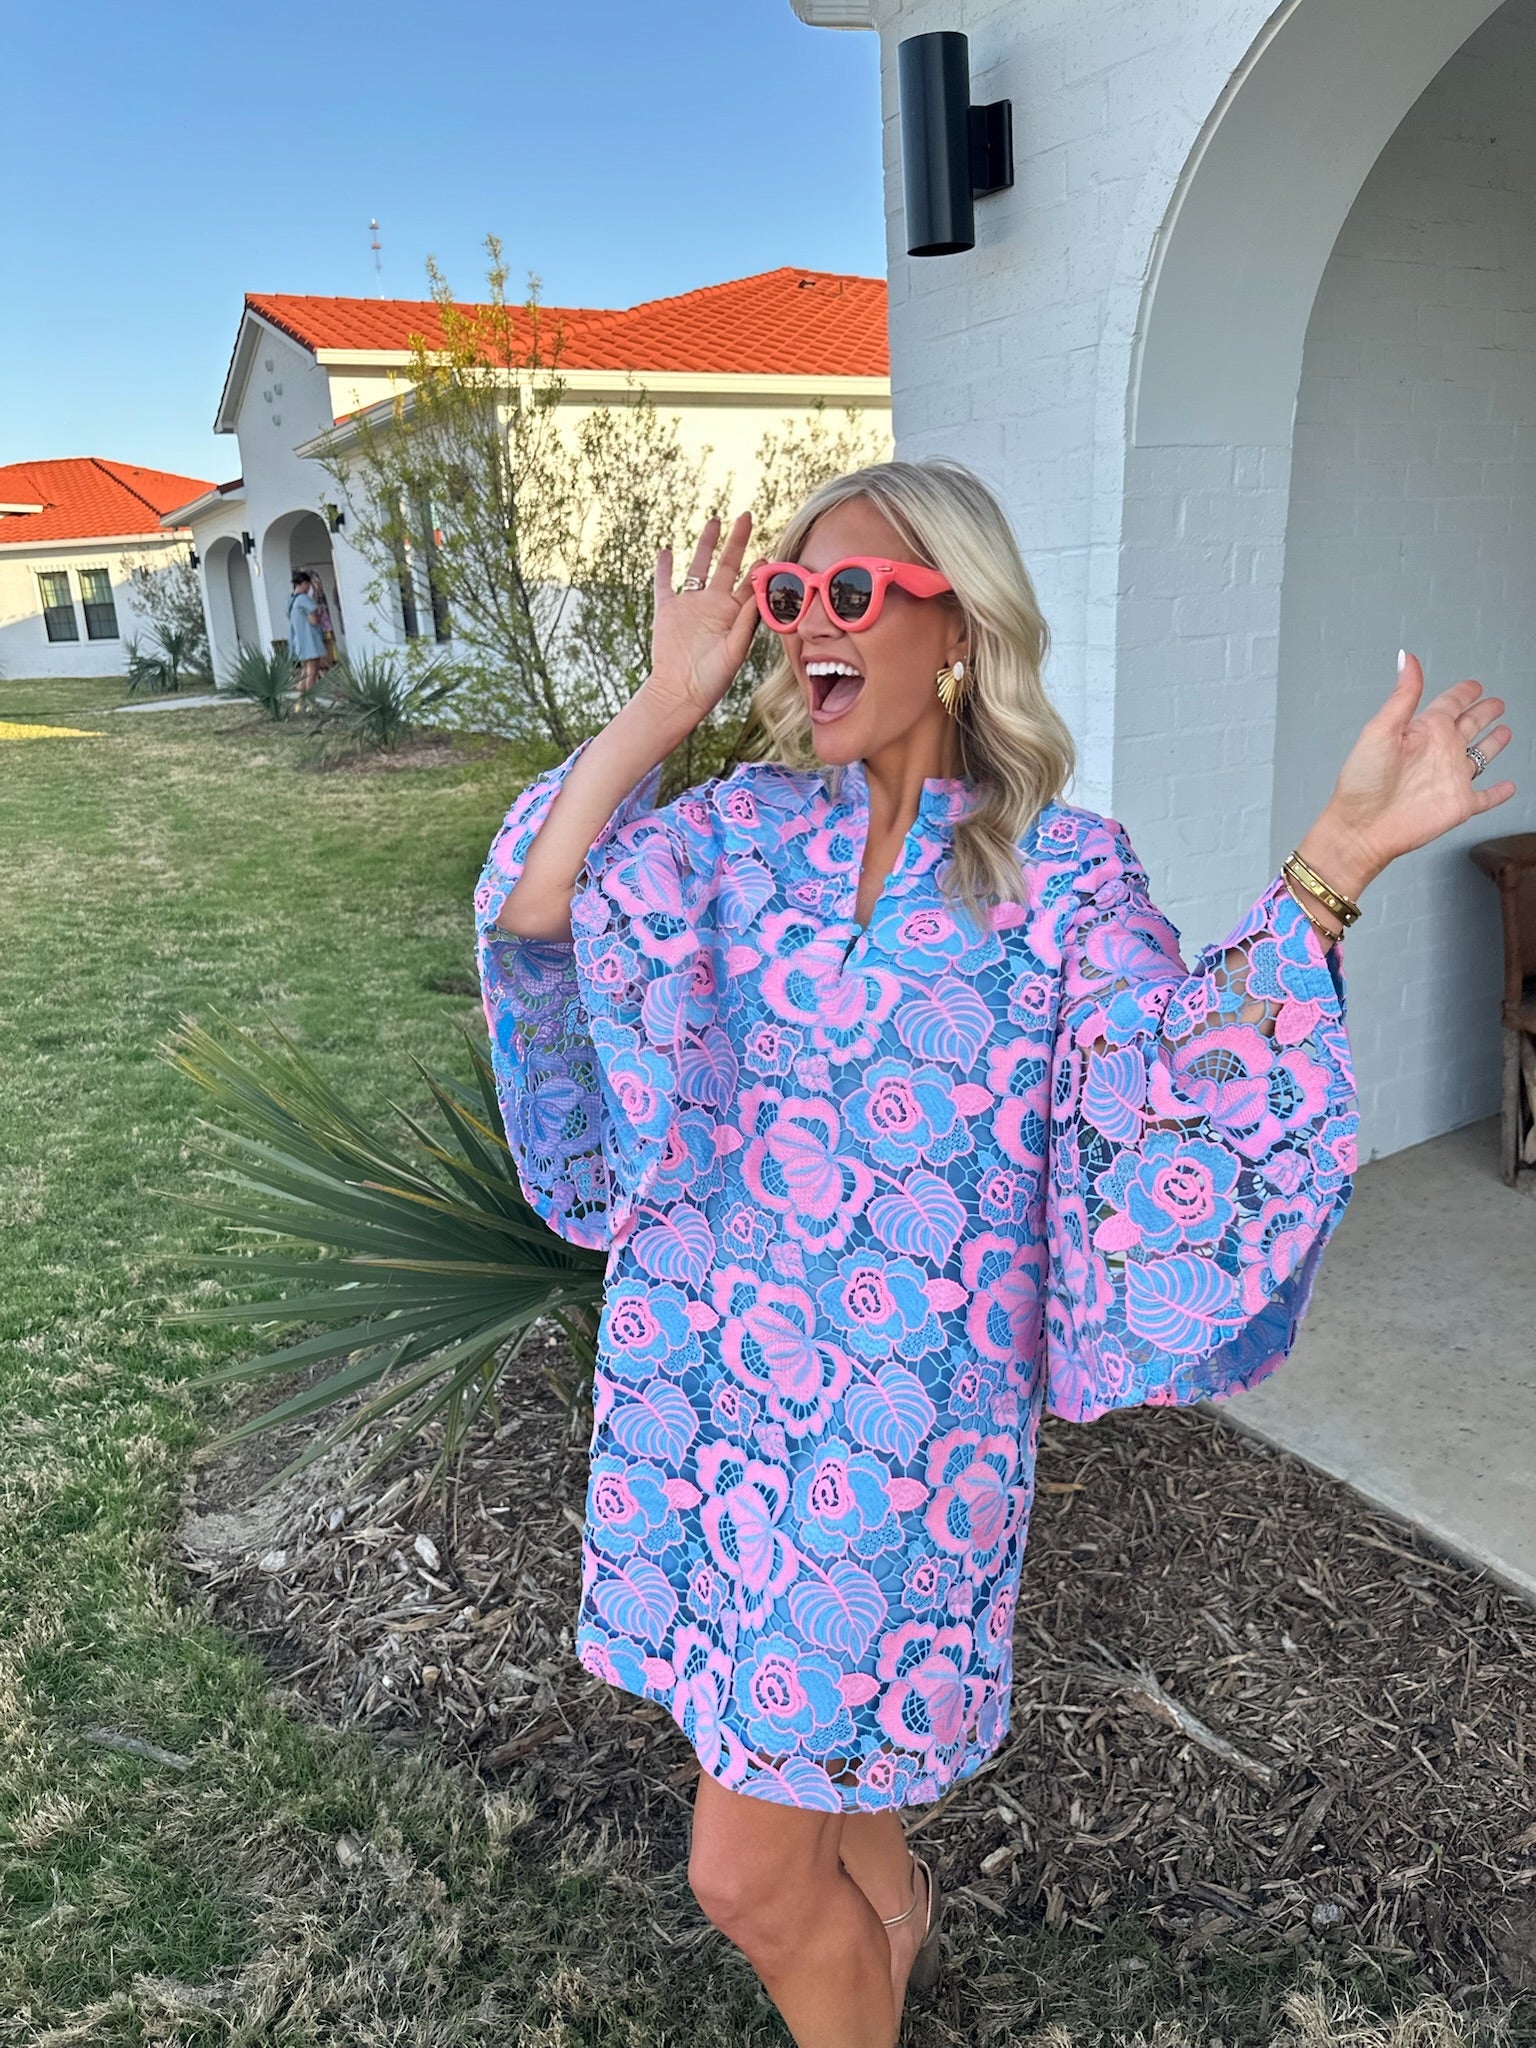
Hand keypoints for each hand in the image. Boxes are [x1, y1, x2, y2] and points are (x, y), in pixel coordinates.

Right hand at [640, 513, 758, 729]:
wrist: (679, 693)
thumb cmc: (712, 679)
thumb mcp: (735, 650)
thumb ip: (746, 621)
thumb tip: (759, 592)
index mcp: (734, 614)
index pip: (750, 584)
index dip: (759, 567)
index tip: (768, 552)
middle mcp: (713, 605)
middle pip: (727, 565)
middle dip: (737, 541)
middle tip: (746, 516)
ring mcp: (689, 605)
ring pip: (698, 566)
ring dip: (705, 544)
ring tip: (714, 521)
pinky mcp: (667, 611)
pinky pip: (664, 584)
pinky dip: (664, 567)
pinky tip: (666, 550)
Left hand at [1302, 651, 1515, 897]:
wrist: (1362, 827)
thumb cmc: (1363, 781)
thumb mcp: (1380, 730)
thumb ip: (1403, 695)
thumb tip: (1407, 658)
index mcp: (1422, 731)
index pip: (1449, 705)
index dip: (1463, 693)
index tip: (1474, 685)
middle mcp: (1439, 751)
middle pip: (1470, 726)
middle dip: (1484, 713)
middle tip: (1496, 703)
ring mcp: (1451, 778)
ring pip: (1480, 757)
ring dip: (1493, 745)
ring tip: (1504, 733)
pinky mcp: (1459, 804)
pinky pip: (1485, 797)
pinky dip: (1499, 793)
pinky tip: (1508, 786)